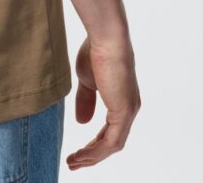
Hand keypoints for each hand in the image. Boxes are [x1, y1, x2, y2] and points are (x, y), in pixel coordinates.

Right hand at [66, 34, 140, 170]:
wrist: (106, 37)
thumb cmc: (96, 50)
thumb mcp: (86, 79)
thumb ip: (86, 101)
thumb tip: (82, 123)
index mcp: (121, 100)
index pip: (109, 130)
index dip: (93, 143)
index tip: (78, 152)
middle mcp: (129, 108)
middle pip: (111, 142)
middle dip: (92, 155)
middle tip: (73, 163)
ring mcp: (128, 111)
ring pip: (112, 145)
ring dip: (92, 157)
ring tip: (73, 163)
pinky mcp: (124, 111)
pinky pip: (111, 141)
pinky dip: (96, 151)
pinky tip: (82, 155)